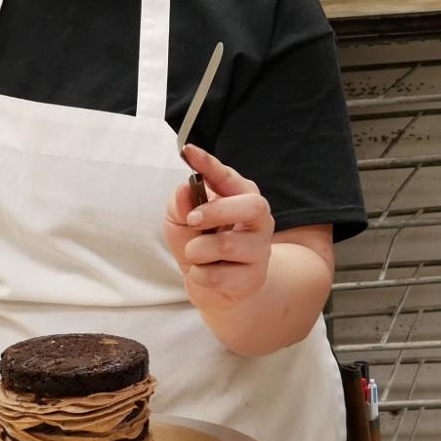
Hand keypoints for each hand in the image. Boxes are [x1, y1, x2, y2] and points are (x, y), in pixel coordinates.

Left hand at [163, 145, 273, 308]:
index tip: (188, 151)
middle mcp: (258, 220)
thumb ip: (180, 204)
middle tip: (192, 220)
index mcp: (241, 196)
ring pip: (226, 244)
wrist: (215, 289)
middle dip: (216, 211)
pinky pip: (218, 275)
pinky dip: (200, 275)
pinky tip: (207, 273)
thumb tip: (184, 191)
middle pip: (252, 206)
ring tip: (195, 254)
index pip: (226, 176)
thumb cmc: (200, 244)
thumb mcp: (181, 221)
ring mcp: (260, 250)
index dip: (207, 163)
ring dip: (196, 250)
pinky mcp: (254, 278)